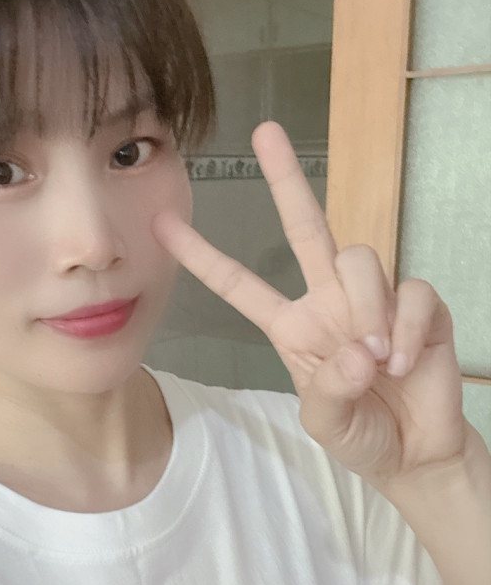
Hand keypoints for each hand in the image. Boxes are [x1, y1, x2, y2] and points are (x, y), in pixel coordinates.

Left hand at [153, 122, 473, 492]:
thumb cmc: (361, 434)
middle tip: (264, 131)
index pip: (239, 283)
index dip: (202, 255)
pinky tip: (405, 360)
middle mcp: (328, 299)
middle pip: (305, 226)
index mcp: (291, 324)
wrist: (416, 453)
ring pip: (360, 258)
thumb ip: (329, 391)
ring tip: (378, 358)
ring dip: (367, 306)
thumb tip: (359, 351)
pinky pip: (413, 291)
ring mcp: (374, 299)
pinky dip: (409, 327)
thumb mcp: (326, 423)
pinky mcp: (420, 306)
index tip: (163, 224)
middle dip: (285, 179)